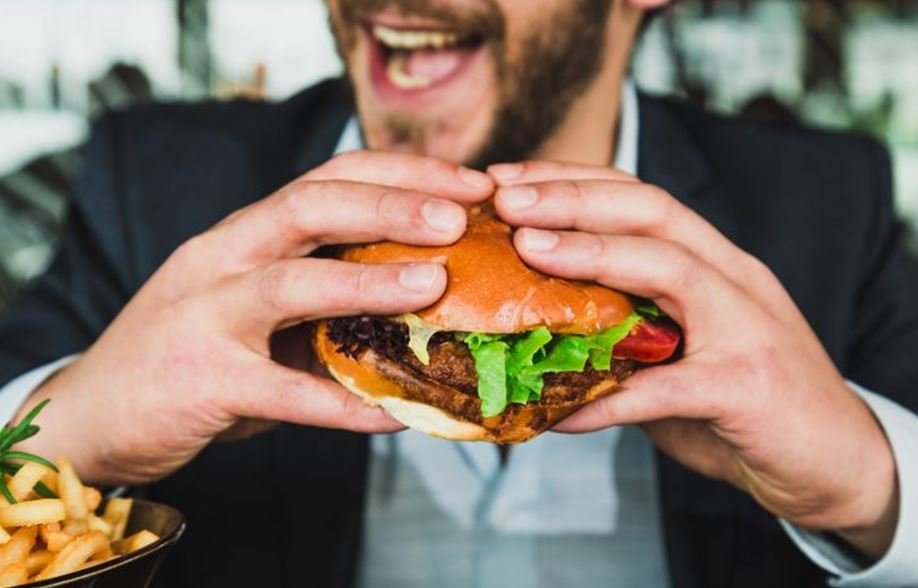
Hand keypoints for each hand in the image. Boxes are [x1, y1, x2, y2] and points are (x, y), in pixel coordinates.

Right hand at [17, 151, 493, 485]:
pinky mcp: (202, 382)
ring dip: (367, 281)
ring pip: (289, 284)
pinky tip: (397, 415)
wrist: (96, 409)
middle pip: (309, 206)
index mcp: (245, 232)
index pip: (328, 178)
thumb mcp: (253, 302)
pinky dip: (343, 404)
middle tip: (461, 215)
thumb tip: (423, 297)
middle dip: (390, 204)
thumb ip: (319, 291)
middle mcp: (223, 257)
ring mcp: (206, 316)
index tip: (468, 185)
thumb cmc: (194, 350)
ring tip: (434, 284)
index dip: (402, 174)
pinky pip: (283, 393)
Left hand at [490, 160, 897, 559]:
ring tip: (527, 249)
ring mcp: (747, 327)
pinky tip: (557, 412)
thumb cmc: (745, 402)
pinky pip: (665, 388)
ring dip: (592, 252)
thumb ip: (627, 333)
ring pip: (669, 267)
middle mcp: (733, 279)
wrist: (835, 461)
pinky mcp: (748, 387)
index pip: (640, 197)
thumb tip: (540, 330)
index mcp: (714, 263)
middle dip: (574, 196)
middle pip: (652, 210)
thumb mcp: (682, 350)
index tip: (508, 181)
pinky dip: (608, 398)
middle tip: (505, 198)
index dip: (573, 180)